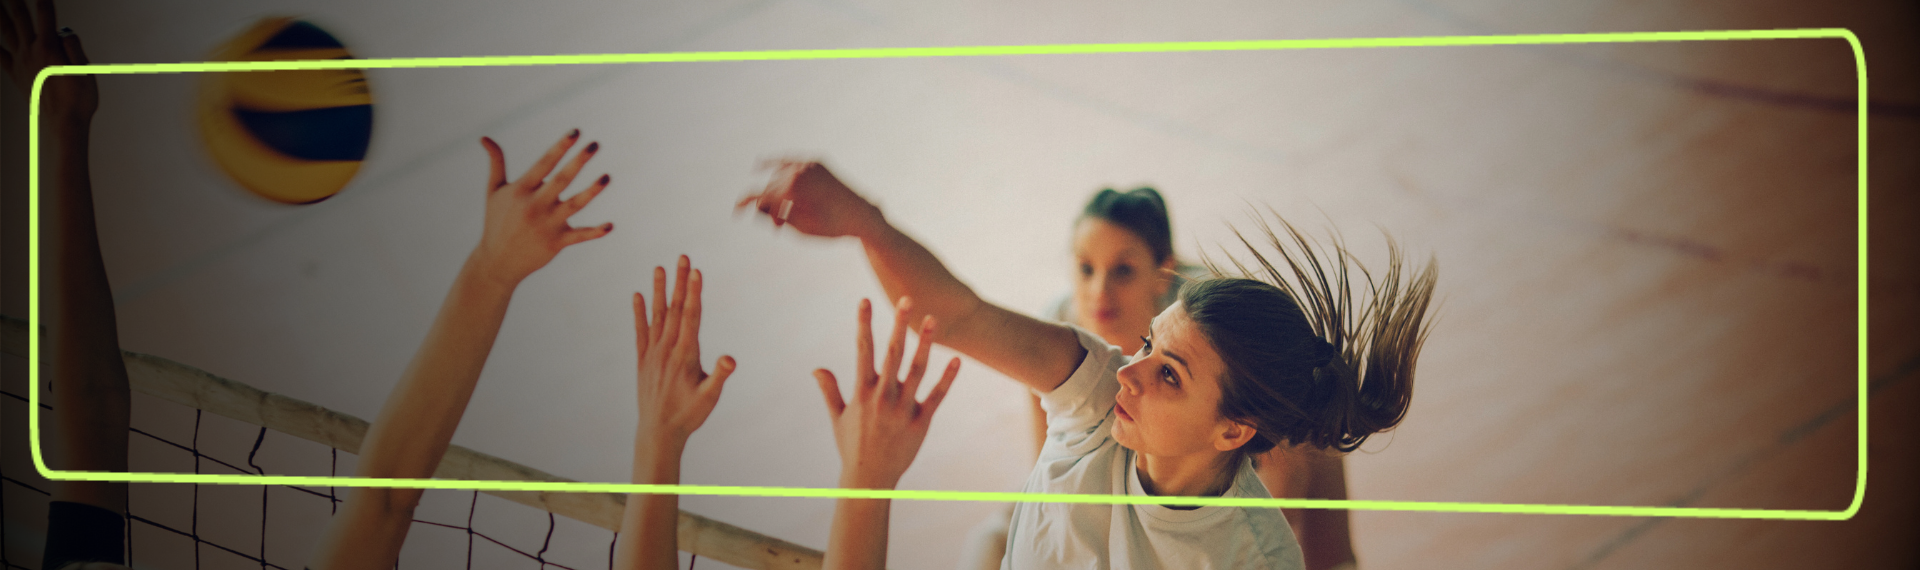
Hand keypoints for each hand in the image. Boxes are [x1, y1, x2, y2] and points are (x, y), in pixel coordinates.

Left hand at [1, 0, 96, 123]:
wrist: (64, 123)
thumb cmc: (80, 99)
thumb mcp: (85, 70)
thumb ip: (73, 47)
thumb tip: (64, 32)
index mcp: (50, 48)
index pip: (46, 16)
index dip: (43, 2)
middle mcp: (31, 52)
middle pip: (20, 19)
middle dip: (14, 3)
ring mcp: (21, 62)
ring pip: (6, 32)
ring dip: (0, 16)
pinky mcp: (16, 74)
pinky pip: (0, 56)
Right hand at [470, 131, 612, 286]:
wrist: (497, 261)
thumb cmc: (496, 222)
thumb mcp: (494, 192)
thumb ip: (496, 163)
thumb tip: (484, 138)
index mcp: (521, 190)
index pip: (544, 163)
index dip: (560, 147)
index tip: (575, 132)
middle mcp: (535, 205)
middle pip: (561, 180)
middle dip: (578, 161)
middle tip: (595, 144)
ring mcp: (547, 224)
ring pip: (575, 205)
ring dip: (592, 191)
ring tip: (607, 177)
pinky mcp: (556, 242)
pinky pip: (579, 236)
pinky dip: (595, 232)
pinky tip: (610, 226)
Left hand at [634, 255, 735, 452]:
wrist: (658, 432)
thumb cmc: (689, 415)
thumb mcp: (709, 397)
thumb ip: (719, 376)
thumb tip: (730, 359)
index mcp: (685, 355)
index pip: (691, 316)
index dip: (694, 292)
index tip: (696, 271)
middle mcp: (667, 349)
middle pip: (675, 309)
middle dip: (679, 282)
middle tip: (683, 257)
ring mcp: (653, 353)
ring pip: (657, 316)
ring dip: (659, 290)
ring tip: (660, 268)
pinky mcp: (643, 360)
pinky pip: (641, 331)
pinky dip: (639, 313)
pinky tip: (638, 295)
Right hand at [736, 160, 882, 238]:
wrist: (863, 216)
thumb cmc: (832, 227)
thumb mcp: (799, 228)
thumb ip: (775, 215)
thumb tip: (757, 205)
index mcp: (793, 188)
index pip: (761, 195)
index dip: (745, 203)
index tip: (736, 212)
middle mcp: (799, 170)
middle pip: (771, 188)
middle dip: (769, 207)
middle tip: (777, 226)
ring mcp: (808, 164)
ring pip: (779, 175)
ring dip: (775, 192)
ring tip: (778, 210)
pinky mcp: (817, 162)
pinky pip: (791, 161)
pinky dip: (777, 163)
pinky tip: (760, 163)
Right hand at [814, 297, 960, 489]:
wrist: (869, 479)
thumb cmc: (852, 446)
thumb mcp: (837, 417)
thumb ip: (830, 390)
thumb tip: (816, 368)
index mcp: (862, 393)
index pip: (862, 351)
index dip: (864, 324)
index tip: (864, 301)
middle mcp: (882, 398)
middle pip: (893, 354)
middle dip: (899, 325)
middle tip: (907, 299)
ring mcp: (903, 409)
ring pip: (917, 370)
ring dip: (925, 344)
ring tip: (932, 319)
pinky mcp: (921, 423)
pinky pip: (937, 396)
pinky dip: (947, 378)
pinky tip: (956, 359)